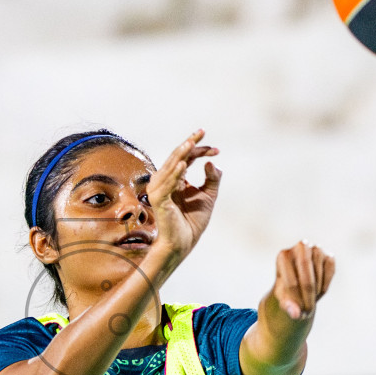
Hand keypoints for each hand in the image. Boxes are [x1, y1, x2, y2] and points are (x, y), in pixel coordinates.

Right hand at [145, 130, 220, 261]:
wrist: (184, 242)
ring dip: (180, 154)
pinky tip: (184, 164)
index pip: (186, 158)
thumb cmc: (193, 222)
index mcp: (175, 179)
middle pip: (177, 157)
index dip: (200, 151)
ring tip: (191, 143)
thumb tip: (213, 163)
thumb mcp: (209, 196)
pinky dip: (175, 174)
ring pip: (170, 167)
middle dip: (189, 144)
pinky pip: (166, 184)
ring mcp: (160, 190)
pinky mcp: (159, 200)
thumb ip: (212, 180)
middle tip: (202, 132)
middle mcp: (165, 182)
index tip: (217, 150)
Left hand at [268, 240, 334, 320]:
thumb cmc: (288, 288)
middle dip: (308, 299)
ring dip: (315, 293)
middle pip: (307, 279)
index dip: (296, 302)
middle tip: (308, 312)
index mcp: (283, 256)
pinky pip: (330, 274)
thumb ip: (288, 306)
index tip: (298, 314)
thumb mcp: (284, 297)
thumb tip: (296, 314)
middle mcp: (300, 247)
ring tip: (309, 299)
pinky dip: (325, 286)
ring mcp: (316, 249)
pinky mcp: (329, 255)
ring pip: (319, 278)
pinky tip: (318, 290)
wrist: (300, 277)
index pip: (291, 283)